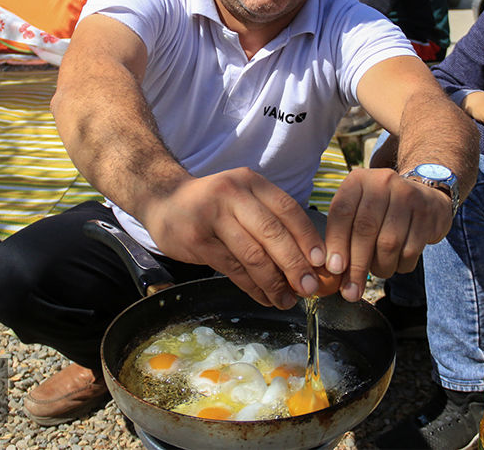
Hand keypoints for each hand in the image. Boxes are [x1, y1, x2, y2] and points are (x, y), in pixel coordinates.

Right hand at [142, 168, 326, 308]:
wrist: (163, 200)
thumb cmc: (211, 204)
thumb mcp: (241, 198)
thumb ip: (269, 220)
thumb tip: (306, 259)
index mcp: (250, 183)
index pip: (287, 209)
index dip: (307, 237)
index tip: (321, 262)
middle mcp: (233, 194)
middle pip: (272, 233)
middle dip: (294, 264)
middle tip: (309, 288)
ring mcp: (213, 216)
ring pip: (253, 254)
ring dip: (274, 282)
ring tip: (287, 300)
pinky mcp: (198, 240)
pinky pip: (233, 268)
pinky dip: (252, 287)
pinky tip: (264, 297)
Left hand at [324, 167, 452, 301]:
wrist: (425, 195)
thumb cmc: (381, 210)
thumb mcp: (358, 209)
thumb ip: (342, 233)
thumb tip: (333, 271)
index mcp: (358, 180)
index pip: (342, 212)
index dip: (336, 243)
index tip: (334, 270)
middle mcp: (383, 182)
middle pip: (365, 229)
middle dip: (356, 265)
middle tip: (350, 292)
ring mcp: (408, 195)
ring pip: (388, 243)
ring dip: (379, 268)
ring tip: (376, 273)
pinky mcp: (427, 213)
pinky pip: (410, 250)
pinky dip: (400, 266)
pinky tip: (395, 265)